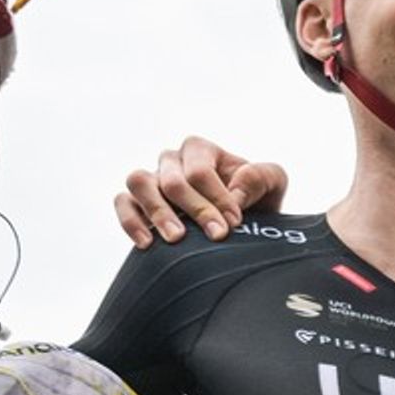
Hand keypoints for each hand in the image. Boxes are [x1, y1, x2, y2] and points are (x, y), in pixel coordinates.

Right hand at [114, 136, 287, 245]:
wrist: (238, 229)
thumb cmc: (254, 203)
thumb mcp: (271, 187)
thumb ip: (263, 178)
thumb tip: (236, 190)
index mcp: (201, 150)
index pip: (201, 169)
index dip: (218, 196)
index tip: (235, 222)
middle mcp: (171, 161)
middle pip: (173, 180)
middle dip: (196, 209)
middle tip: (217, 235)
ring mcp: (150, 180)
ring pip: (140, 183)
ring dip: (158, 212)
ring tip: (177, 239)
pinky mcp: (134, 201)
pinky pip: (123, 203)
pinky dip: (131, 221)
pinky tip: (147, 244)